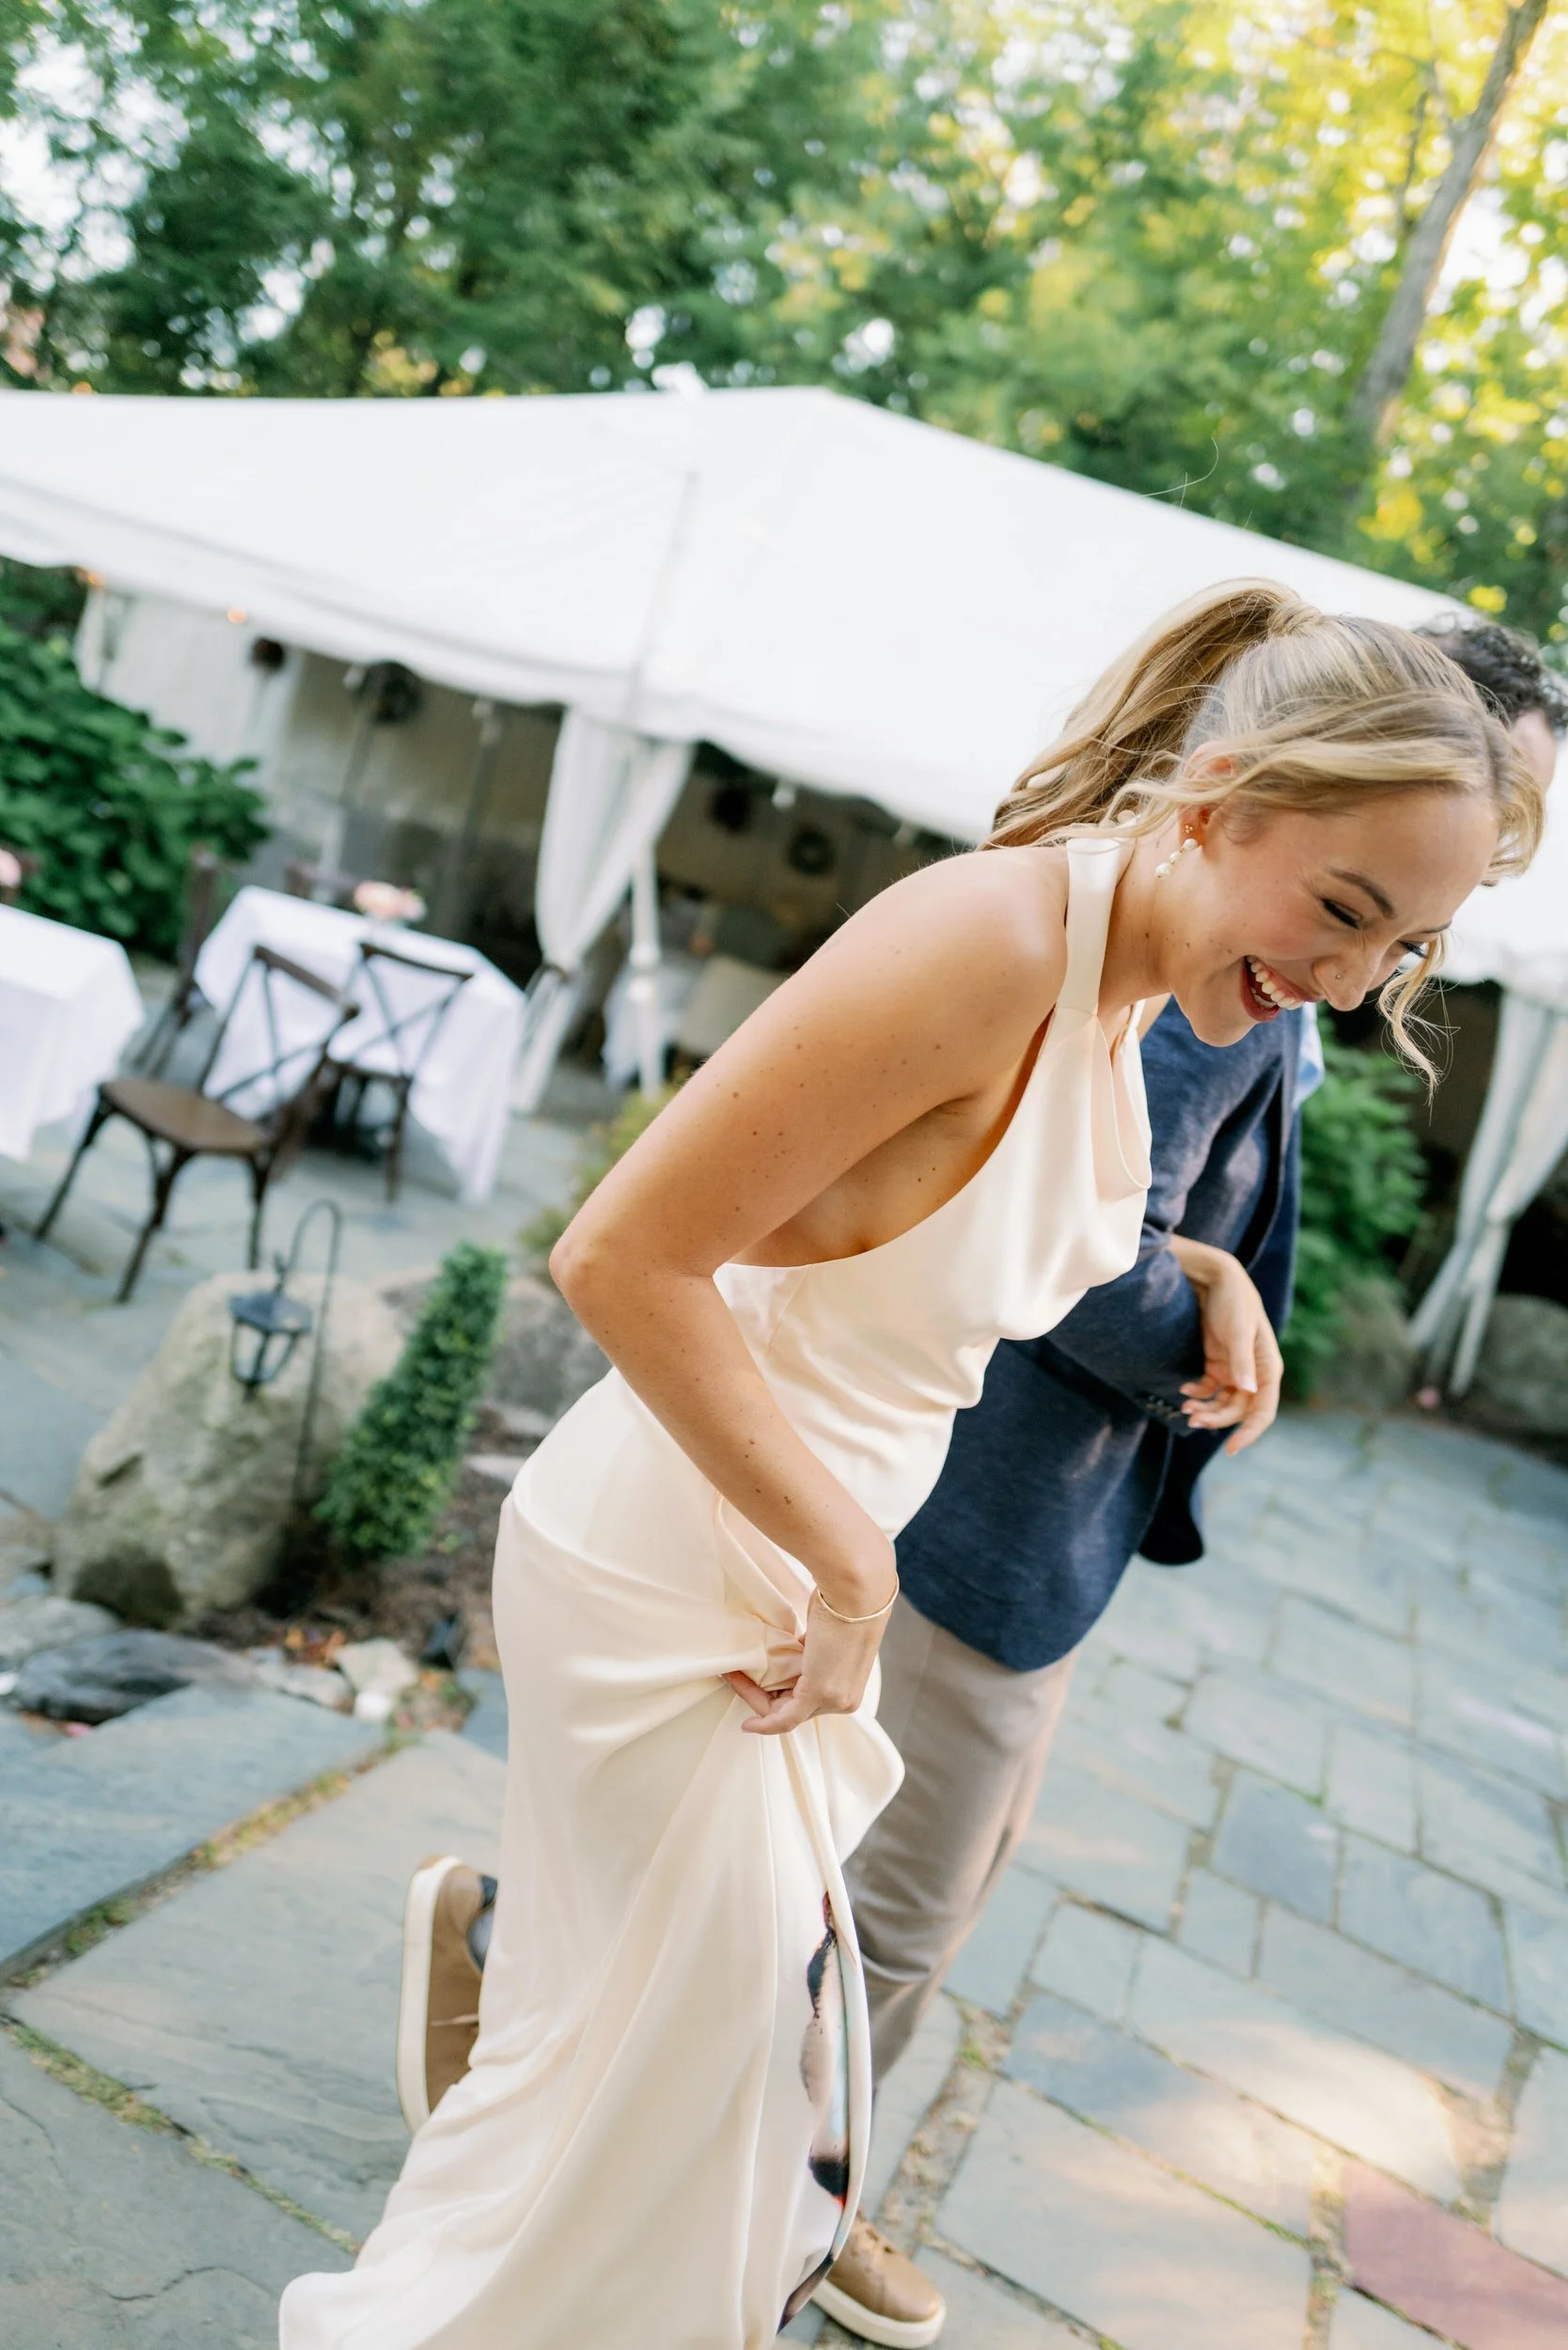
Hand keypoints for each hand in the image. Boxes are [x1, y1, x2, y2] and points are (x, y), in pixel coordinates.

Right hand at [723, 1579, 893, 1735]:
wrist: (856, 1593)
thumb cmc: (845, 1601)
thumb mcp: (828, 1633)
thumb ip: (814, 1650)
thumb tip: (799, 1649)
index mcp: (850, 1686)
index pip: (808, 1702)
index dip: (778, 1693)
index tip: (756, 1681)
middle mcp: (845, 1700)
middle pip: (794, 1711)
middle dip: (760, 1696)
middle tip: (736, 1677)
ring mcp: (834, 1700)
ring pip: (786, 1714)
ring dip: (755, 1698)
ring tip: (733, 1679)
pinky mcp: (820, 1693)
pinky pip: (786, 1719)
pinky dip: (765, 1725)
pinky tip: (748, 1725)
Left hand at [1169, 1238, 1281, 1453]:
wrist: (1213, 1276)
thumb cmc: (1233, 1299)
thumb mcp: (1237, 1329)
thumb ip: (1241, 1361)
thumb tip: (1248, 1392)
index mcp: (1268, 1367)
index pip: (1264, 1410)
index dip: (1250, 1432)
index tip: (1232, 1449)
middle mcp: (1254, 1372)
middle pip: (1239, 1411)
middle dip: (1217, 1419)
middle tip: (1192, 1419)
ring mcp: (1235, 1369)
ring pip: (1223, 1403)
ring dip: (1206, 1410)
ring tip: (1185, 1409)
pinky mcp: (1217, 1363)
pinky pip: (1209, 1389)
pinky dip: (1197, 1394)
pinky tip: (1183, 1390)